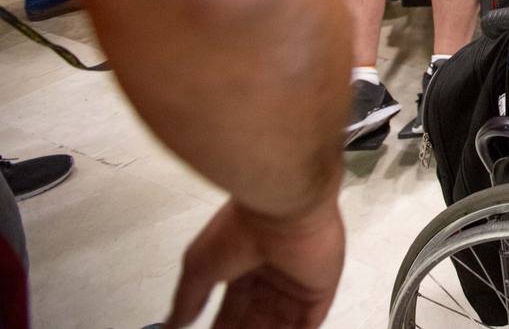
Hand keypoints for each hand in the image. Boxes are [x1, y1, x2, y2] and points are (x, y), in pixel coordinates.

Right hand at [165, 195, 343, 328]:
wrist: (280, 207)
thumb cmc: (241, 226)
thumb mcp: (199, 266)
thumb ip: (188, 298)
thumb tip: (173, 322)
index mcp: (244, 262)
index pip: (234, 306)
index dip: (224, 328)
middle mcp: (271, 271)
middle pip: (257, 318)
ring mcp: (298, 279)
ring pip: (282, 322)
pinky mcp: (321, 286)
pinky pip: (311, 321)